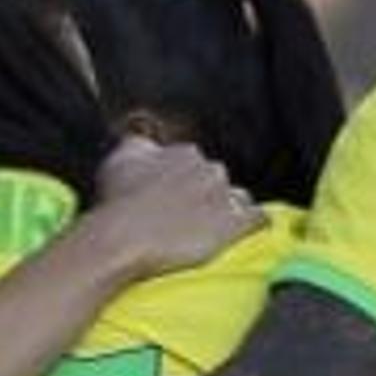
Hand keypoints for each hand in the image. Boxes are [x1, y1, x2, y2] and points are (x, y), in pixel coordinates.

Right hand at [82, 138, 262, 279]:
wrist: (124, 237)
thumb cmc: (117, 201)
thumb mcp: (118, 159)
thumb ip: (136, 144)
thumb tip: (145, 138)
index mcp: (184, 153)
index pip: (193, 163)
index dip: (182, 182)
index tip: (171, 198)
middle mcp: (208, 168)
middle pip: (216, 179)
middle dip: (205, 195)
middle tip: (186, 217)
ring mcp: (224, 196)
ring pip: (238, 198)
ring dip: (227, 209)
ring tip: (211, 228)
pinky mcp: (234, 224)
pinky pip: (258, 219)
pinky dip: (257, 223)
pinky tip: (250, 231)